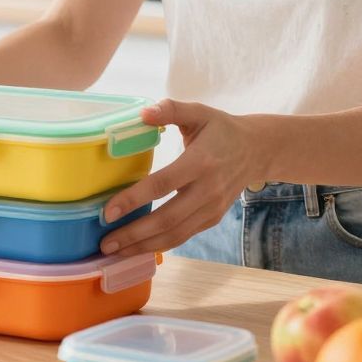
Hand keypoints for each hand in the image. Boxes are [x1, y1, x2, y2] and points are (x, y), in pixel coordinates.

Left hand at [97, 99, 263, 257]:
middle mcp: (207, 190)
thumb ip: (171, 110)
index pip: (162, 184)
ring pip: (175, 234)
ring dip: (144, 246)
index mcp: (200, 162)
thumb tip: (142, 114)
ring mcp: (211, 208)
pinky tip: (138, 248)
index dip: (134, 199)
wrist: (256, 150)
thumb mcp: (198, 112)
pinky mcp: (212, 219)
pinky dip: (159, 245)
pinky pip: (183, 236)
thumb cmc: (221, 129)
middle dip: (134, 234)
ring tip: (114, 251)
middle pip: (167, 219)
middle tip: (104, 242)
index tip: (107, 212)